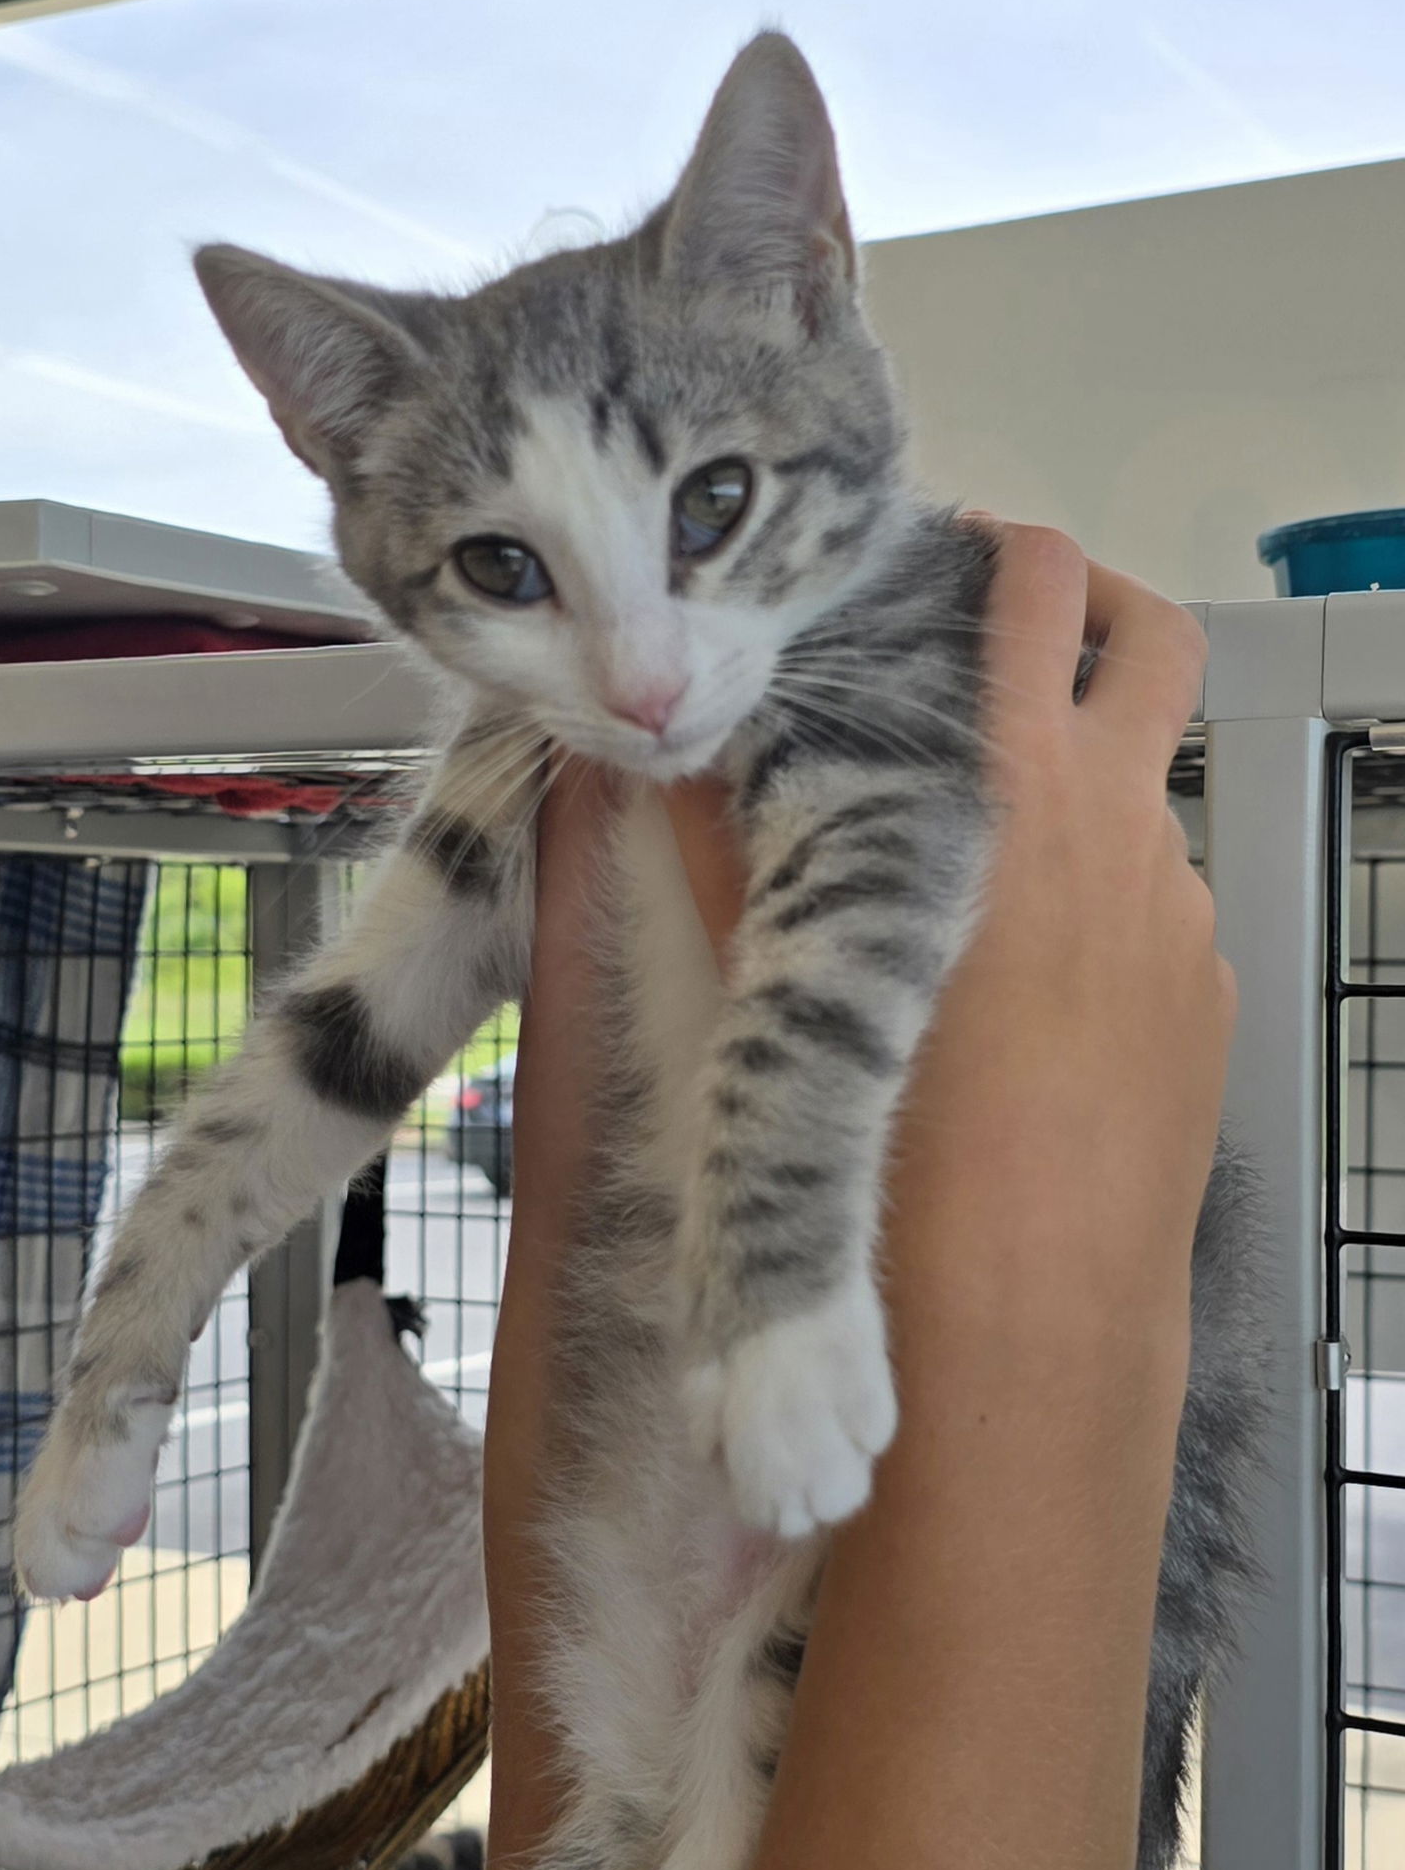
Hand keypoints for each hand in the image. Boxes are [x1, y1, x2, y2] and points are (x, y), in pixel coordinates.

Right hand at [661, 520, 1225, 1363]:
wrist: (1028, 1319)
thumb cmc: (905, 1148)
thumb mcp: (787, 980)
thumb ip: (726, 846)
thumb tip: (666, 752)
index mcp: (1019, 792)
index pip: (1033, 588)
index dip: (995, 550)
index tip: (953, 557)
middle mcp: (1124, 830)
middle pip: (1151, 640)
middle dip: (1094, 606)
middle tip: (1027, 625)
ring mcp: (1180, 915)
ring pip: (1148, 796)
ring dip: (1087, 788)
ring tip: (992, 864)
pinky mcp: (1204, 1002)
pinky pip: (1157, 914)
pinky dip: (1103, 911)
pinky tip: (1032, 996)